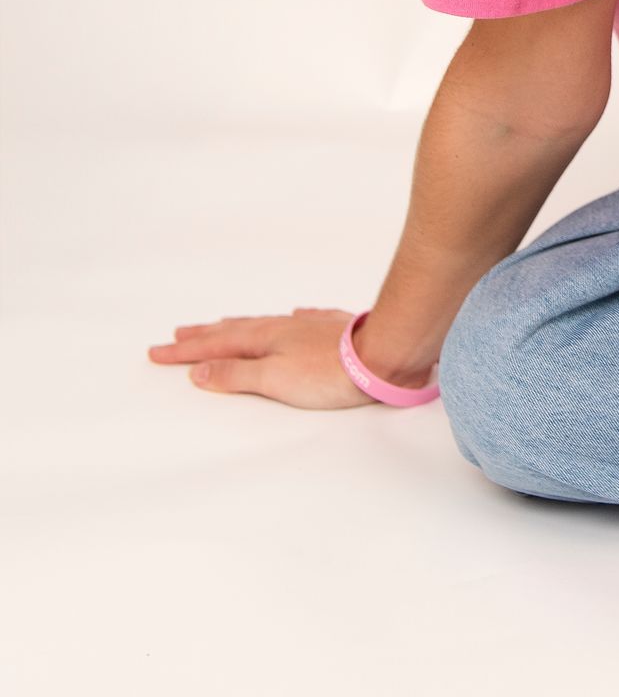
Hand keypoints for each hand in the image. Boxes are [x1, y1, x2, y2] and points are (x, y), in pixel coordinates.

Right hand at [147, 307, 400, 409]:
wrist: (383, 354)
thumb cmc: (330, 373)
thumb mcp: (274, 380)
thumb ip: (236, 375)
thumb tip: (199, 371)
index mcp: (264, 340)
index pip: (215, 347)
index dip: (185, 353)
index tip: (157, 352)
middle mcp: (283, 327)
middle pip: (234, 331)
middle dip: (203, 336)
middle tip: (177, 336)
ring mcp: (309, 326)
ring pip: (264, 324)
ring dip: (237, 326)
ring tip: (220, 325)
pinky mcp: (334, 331)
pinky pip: (300, 320)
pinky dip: (285, 320)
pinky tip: (292, 316)